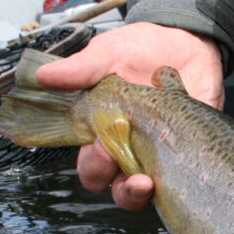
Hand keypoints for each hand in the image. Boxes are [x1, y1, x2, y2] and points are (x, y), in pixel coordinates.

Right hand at [35, 22, 224, 209]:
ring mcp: (159, 154)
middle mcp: (130, 149)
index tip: (99, 144)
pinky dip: (178, 177)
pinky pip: (183, 179)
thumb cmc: (141, 50)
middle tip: (119, 155)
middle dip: (114, 180)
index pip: (89, 166)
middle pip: (114, 185)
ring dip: (139, 193)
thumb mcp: (109, 53)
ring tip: (145, 182)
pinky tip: (180, 157)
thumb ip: (81, 68)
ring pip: (144, 192)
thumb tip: (44, 76)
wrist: (186, 41)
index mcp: (103, 132)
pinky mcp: (189, 152)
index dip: (92, 164)